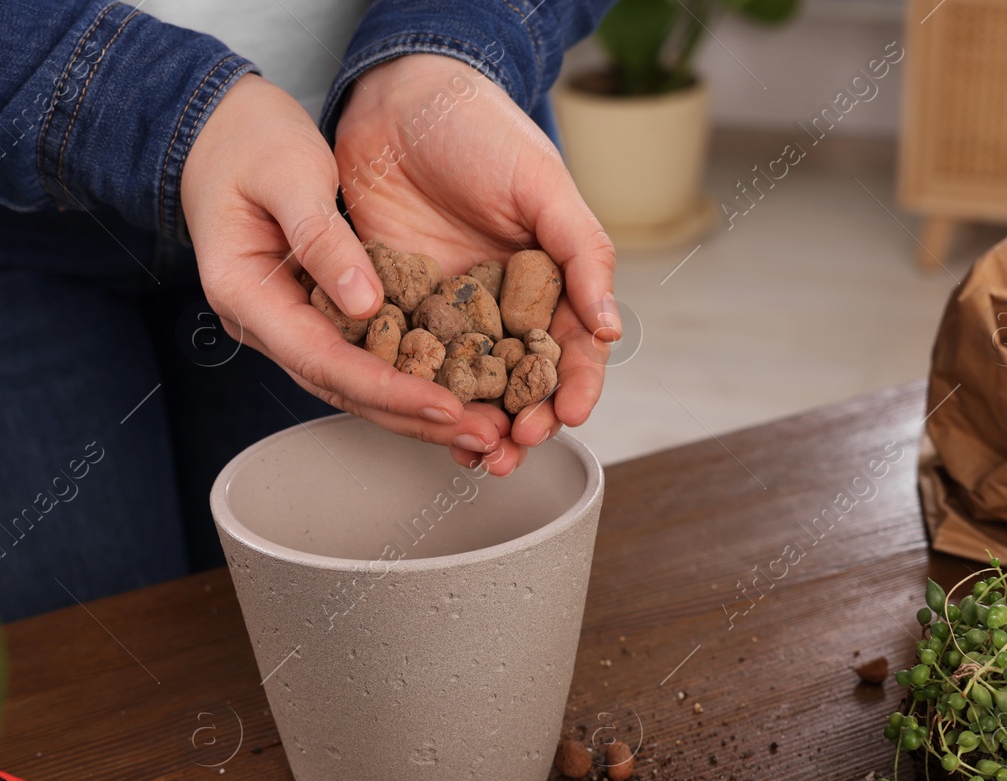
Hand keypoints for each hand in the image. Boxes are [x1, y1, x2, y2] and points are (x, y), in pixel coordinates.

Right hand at [181, 75, 508, 456]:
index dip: (387, 389)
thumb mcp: (288, 173)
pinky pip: (364, 354)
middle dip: (413, 417)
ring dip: (417, 408)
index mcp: (246, 295)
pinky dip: (408, 374)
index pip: (323, 360)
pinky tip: (455, 386)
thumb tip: (364, 302)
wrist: (220, 130)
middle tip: (481, 436)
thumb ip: (321, 237)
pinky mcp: (316, 313)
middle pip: (343, 389)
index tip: (443, 405)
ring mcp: (289, 323)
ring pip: (355, 383)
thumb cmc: (246, 141)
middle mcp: (266, 323)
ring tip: (480, 424)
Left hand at [334, 54, 618, 474]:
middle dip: (522, 424)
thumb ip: (580, 252)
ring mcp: (446, 312)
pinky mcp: (394, 308)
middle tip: (513, 450)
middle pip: (519, 383)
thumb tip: (612, 327)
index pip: (570, 350)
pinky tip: (416, 424)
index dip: (574, 387)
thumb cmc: (481, 129)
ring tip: (473, 457)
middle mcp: (500, 306)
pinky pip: (406, 363)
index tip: (569, 417)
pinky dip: (412, 398)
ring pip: (465, 387)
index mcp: (547, 280)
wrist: (397, 96)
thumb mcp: (542, 184)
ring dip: (471, 427)